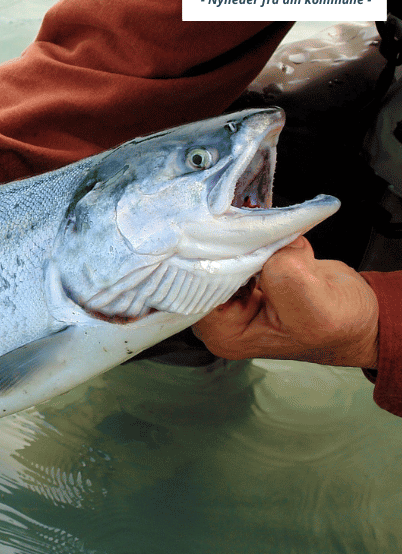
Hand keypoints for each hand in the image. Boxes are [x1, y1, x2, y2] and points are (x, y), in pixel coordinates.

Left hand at [193, 237, 378, 367]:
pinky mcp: (244, 273)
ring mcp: (230, 294)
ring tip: (259, 225)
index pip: (195, 290)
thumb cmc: (339, 324)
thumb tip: (269, 242)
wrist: (358, 316)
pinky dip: (253, 233)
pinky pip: (237, 246)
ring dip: (240, 235)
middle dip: (223, 243)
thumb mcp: (314, 305)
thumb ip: (285, 275)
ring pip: (218, 254)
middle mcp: (219, 316)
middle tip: (242, 220)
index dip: (208, 260)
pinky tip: (267, 228)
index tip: (226, 234)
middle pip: (201, 270)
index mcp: (225, 333)